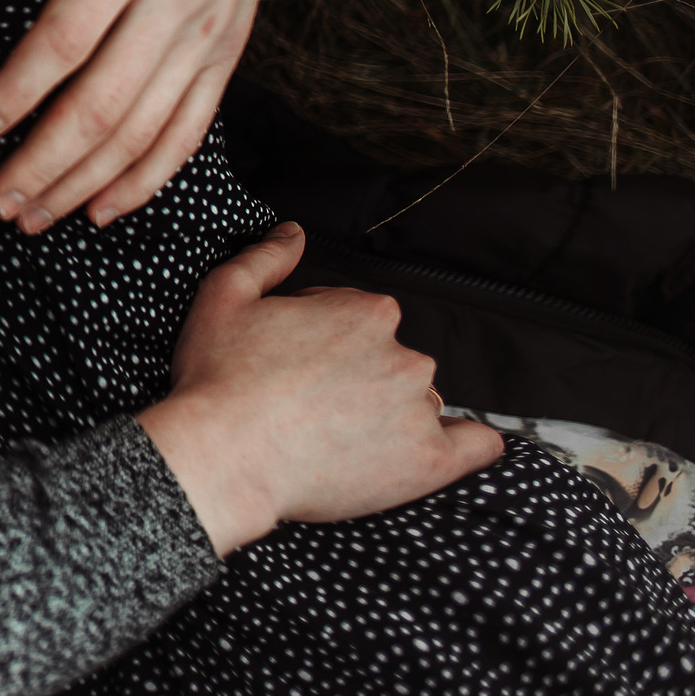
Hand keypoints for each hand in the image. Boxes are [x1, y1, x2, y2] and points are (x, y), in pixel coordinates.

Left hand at [0, 0, 273, 230]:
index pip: (67, 38)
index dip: (20, 90)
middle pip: (107, 102)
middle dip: (48, 162)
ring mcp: (211, 29)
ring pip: (148, 128)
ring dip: (89, 182)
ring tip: (35, 216)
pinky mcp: (230, 47)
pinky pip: (192, 128)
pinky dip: (149, 176)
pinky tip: (104, 206)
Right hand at [136, 224, 502, 556]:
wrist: (223, 457)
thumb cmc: (218, 378)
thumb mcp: (224, 296)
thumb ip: (267, 257)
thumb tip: (294, 233)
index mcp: (367, 312)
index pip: (364, 317)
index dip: (327, 336)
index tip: (299, 361)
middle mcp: (405, 356)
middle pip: (394, 360)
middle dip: (361, 375)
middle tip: (312, 402)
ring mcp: (421, 410)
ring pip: (421, 402)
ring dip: (392, 412)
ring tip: (340, 438)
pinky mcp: (429, 462)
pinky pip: (476, 446)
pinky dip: (467, 443)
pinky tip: (442, 445)